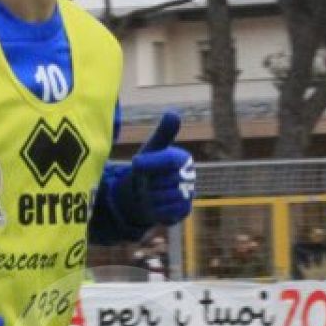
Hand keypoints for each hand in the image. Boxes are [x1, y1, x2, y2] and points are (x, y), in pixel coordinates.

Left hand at [131, 110, 194, 224]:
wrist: (144, 196)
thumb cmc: (147, 169)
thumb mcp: (150, 150)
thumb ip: (162, 134)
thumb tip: (173, 114)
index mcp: (183, 158)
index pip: (168, 160)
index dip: (150, 163)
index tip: (135, 163)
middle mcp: (190, 176)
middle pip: (163, 181)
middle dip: (148, 183)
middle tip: (146, 182)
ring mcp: (190, 194)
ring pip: (164, 197)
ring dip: (150, 197)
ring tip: (149, 193)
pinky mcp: (185, 211)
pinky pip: (167, 211)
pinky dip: (155, 209)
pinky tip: (155, 205)